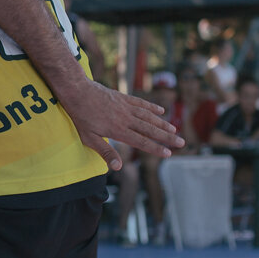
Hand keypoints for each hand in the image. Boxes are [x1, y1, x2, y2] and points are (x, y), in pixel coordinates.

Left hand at [56, 80, 184, 170]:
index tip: (169, 153)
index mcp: (118, 130)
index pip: (141, 142)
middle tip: (181, 143)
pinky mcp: (123, 97)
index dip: (156, 148)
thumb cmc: (80, 116)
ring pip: (148, 116)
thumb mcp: (89, 138)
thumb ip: (105, 152)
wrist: (77, 91)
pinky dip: (151, 107)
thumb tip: (118, 167)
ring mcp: (126, 107)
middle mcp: (126, 119)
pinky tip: (160, 110)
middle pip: (150, 130)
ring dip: (162, 123)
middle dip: (167, 137)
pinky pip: (141, 103)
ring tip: (174, 129)